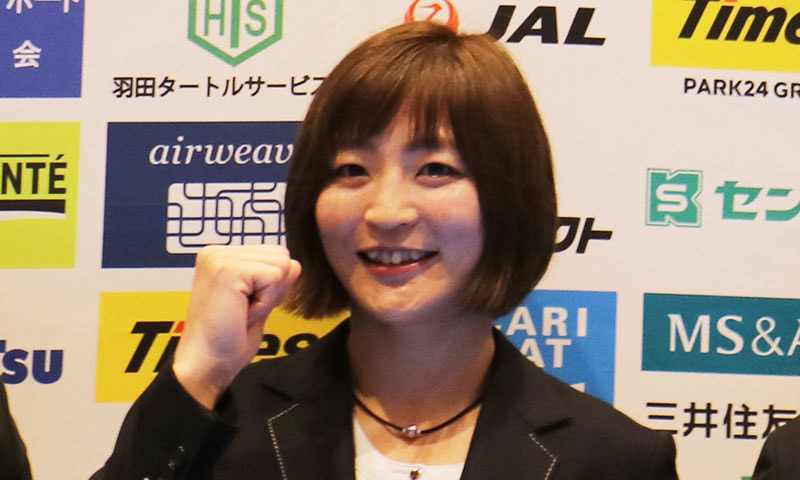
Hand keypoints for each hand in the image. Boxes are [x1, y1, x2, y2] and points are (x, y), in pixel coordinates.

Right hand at [172, 245, 301, 408]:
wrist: (206, 366)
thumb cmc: (226, 342)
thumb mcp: (260, 304)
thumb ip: (275, 282)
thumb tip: (294, 264)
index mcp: (221, 257)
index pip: (274, 254)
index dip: (271, 287)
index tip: (244, 307)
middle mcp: (217, 253)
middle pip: (281, 256)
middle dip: (271, 290)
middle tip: (242, 311)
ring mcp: (219, 258)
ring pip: (280, 265)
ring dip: (267, 297)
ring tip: (239, 312)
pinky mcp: (227, 269)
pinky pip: (274, 277)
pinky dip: (265, 302)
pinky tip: (240, 314)